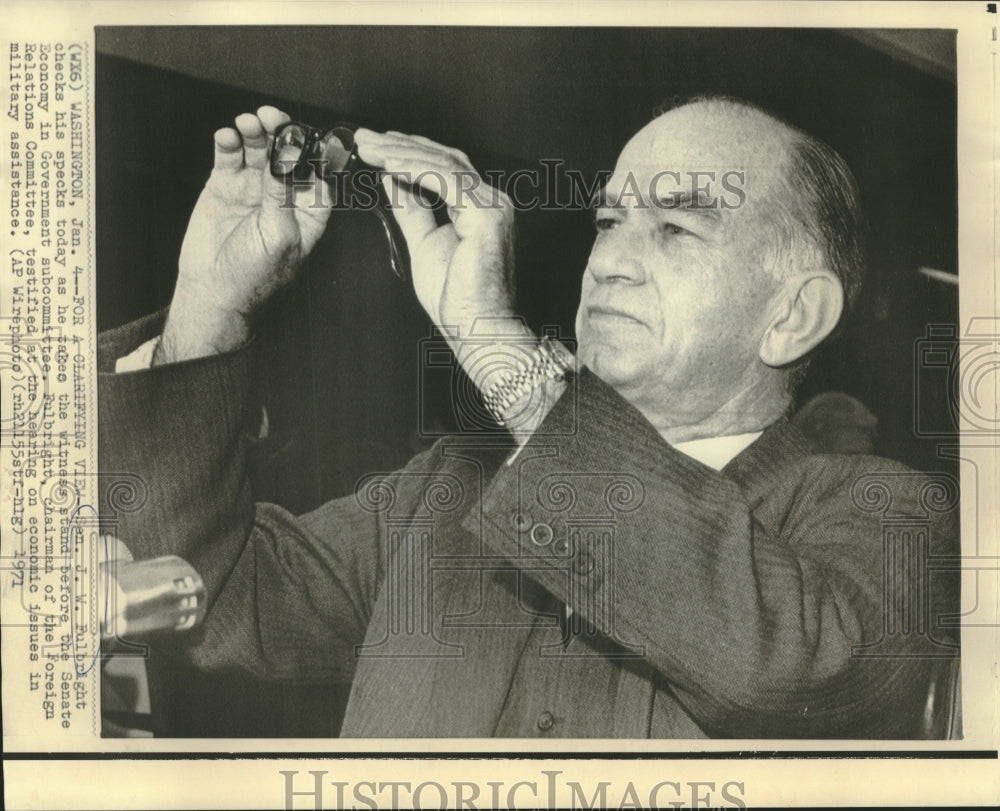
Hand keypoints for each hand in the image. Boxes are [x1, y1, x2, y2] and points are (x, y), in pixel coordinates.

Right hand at [157, 106, 332, 362]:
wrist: (215, 289)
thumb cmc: (257, 272)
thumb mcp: (279, 233)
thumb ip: (282, 192)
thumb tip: (288, 153)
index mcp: (309, 209)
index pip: (318, 169)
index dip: (314, 148)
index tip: (307, 133)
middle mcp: (283, 193)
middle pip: (287, 151)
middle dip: (282, 131)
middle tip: (272, 117)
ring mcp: (254, 186)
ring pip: (259, 148)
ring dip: (255, 132)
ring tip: (247, 123)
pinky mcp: (225, 184)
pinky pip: (229, 155)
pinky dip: (229, 141)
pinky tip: (227, 135)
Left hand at [353, 129, 523, 372]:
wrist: (478, 329)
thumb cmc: (458, 300)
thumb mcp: (424, 243)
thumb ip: (412, 210)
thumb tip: (393, 181)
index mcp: (479, 207)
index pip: (443, 166)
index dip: (408, 151)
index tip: (375, 146)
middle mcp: (491, 201)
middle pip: (443, 158)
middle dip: (400, 145)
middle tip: (363, 139)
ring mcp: (493, 206)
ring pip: (443, 164)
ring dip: (401, 153)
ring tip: (370, 149)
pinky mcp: (488, 215)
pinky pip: (446, 181)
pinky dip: (415, 169)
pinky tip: (390, 166)